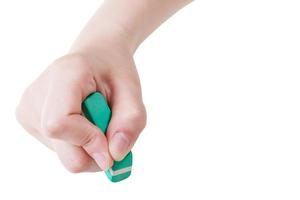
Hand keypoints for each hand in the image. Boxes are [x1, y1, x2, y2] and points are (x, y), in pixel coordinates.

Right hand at [16, 47, 145, 172]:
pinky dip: (82, 144)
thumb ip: (130, 122)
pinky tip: (85, 121)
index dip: (88, 141)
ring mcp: (29, 110)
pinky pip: (63, 151)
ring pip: (67, 156)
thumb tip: (115, 156)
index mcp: (64, 75)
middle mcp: (38, 95)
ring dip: (91, 146)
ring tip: (97, 118)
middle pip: (64, 151)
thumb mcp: (132, 90)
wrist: (96, 58)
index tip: (111, 142)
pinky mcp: (30, 122)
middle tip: (110, 127)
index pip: (59, 123)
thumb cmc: (114, 71)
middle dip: (97, 149)